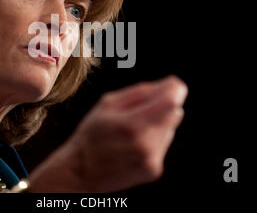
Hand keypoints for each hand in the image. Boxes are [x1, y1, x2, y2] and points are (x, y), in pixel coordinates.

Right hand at [29, 75, 187, 191]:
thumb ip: (140, 92)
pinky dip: (153, 140)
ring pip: (169, 129)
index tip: (171, 84)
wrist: (81, 172)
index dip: (174, 89)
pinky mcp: (154, 170)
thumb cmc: (91, 134)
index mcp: (132, 125)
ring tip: (132, 130)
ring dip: (157, 123)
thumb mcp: (107, 103)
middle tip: (141, 108)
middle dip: (163, 105)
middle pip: (174, 113)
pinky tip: (133, 144)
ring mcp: (152, 160)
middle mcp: (146, 145)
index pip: (171, 101)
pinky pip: (162, 145)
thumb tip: (169, 85)